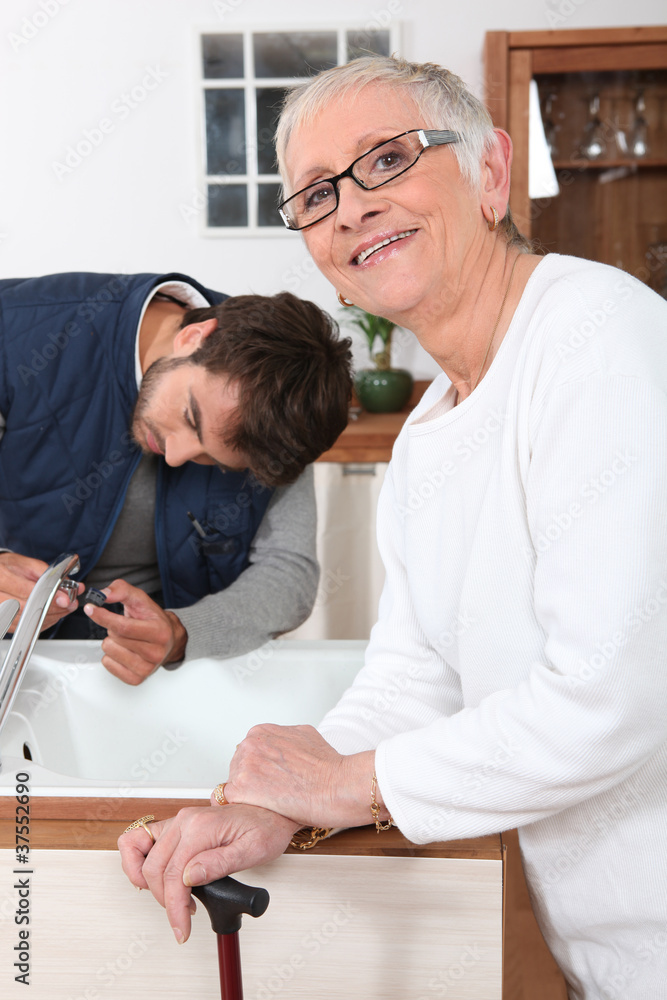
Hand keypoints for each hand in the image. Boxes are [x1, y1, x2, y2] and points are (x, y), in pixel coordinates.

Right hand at [0, 551, 81, 630]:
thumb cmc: (9, 567)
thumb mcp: (28, 565)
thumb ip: (49, 575)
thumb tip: (68, 585)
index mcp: (2, 578)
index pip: (27, 592)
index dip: (49, 597)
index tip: (65, 599)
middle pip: (28, 610)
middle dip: (53, 608)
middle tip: (69, 604)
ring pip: (27, 622)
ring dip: (49, 617)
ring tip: (63, 608)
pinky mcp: (3, 622)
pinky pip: (25, 628)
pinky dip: (40, 622)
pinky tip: (50, 614)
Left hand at [84, 579, 187, 684]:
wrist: (169, 639)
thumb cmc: (154, 620)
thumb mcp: (141, 599)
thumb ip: (121, 590)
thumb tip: (103, 594)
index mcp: (159, 632)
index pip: (123, 626)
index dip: (103, 616)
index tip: (91, 609)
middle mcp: (155, 653)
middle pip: (114, 637)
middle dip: (112, 628)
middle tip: (124, 626)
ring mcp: (146, 668)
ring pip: (109, 651)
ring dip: (112, 642)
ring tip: (126, 639)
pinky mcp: (136, 679)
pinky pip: (107, 664)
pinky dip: (111, 655)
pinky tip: (124, 651)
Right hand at [118, 804, 298, 943]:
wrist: (270, 811)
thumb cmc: (265, 828)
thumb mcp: (253, 851)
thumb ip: (220, 863)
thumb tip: (190, 877)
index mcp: (201, 826)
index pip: (175, 874)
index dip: (174, 908)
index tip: (182, 929)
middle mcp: (185, 820)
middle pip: (154, 868)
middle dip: (165, 901)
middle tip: (183, 918)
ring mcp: (178, 821)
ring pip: (139, 853)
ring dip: (147, 883)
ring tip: (170, 899)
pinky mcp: (176, 826)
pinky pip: (141, 840)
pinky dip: (139, 863)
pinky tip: (157, 880)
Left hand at [225, 724, 378, 829]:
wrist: (337, 786)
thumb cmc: (328, 766)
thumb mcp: (306, 735)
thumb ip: (285, 738)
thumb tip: (280, 746)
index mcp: (262, 731)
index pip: (248, 753)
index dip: (261, 770)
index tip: (272, 779)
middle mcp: (250, 743)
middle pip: (238, 768)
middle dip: (254, 782)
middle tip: (275, 793)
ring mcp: (243, 765)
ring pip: (235, 785)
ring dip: (250, 796)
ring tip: (274, 803)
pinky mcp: (241, 788)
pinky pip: (232, 802)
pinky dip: (247, 808)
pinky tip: (267, 809)